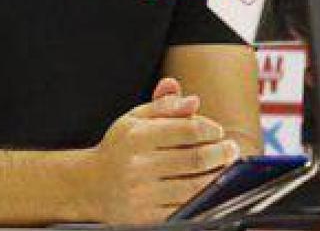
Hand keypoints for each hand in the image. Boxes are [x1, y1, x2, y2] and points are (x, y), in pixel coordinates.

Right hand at [87, 78, 239, 224]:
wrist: (89, 186)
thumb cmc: (120, 148)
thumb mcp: (135, 119)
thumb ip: (165, 106)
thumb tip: (194, 101)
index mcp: (137, 137)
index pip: (187, 130)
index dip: (209, 129)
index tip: (217, 131)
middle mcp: (138, 167)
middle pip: (195, 160)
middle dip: (220, 153)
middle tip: (230, 149)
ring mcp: (141, 195)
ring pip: (193, 187)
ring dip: (216, 177)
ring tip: (225, 167)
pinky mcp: (145, 218)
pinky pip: (183, 209)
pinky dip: (201, 199)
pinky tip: (208, 189)